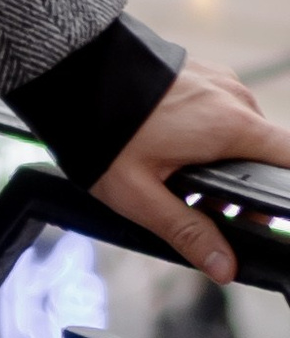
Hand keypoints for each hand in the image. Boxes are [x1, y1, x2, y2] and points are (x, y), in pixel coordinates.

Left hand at [91, 56, 289, 282]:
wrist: (69, 70)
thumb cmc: (101, 129)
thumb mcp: (140, 194)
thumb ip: (187, 232)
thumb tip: (225, 267)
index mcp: (232, 125)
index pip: (289, 160)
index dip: (283, 194)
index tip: (262, 216)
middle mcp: (233, 97)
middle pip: (265, 155)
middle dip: (245, 190)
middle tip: (209, 214)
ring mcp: (215, 81)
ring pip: (241, 135)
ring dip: (225, 165)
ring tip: (181, 188)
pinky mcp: (197, 74)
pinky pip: (219, 113)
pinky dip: (208, 139)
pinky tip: (172, 156)